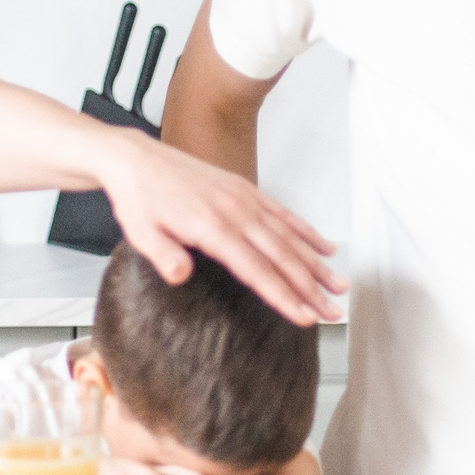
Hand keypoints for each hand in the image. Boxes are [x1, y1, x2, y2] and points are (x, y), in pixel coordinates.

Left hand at [95, 132, 343, 324]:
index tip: (305, 315)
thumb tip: (179, 276)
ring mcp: (244, 199)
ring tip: (339, 285)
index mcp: (212, 227)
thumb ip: (163, 256)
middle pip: (282, 256)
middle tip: (333, 312)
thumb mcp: (140, 233)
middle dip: (311, 288)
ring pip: (289, 236)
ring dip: (317, 263)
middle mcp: (235, 211)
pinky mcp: (245, 190)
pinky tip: (324, 247)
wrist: (136, 159)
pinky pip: (283, 213)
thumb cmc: (138, 198)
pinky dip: (306, 231)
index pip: (256, 269)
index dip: (284, 295)